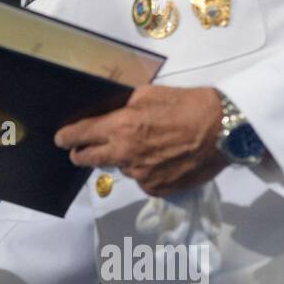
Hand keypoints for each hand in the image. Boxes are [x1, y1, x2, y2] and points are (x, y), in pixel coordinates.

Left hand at [55, 85, 228, 196]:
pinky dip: (145, 171)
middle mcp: (124, 154)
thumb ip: (124, 106)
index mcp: (120, 127)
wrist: (223, 130)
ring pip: (119, 168)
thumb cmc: (187, 105)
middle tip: (81, 151)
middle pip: (88, 159)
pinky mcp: (156, 189)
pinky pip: (141, 180)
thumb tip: (108, 113)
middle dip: (81, 154)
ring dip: (122, 160)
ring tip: (144, 149)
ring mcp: (140, 175)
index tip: (60, 140)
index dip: (66, 137)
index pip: (80, 135)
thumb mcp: (149, 94)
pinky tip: (161, 160)